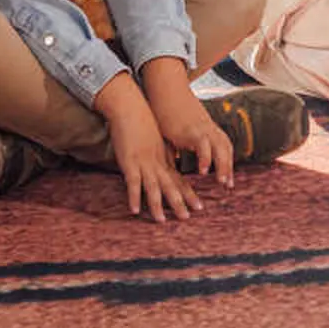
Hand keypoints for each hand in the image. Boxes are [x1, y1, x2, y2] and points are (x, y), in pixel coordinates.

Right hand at [96, 74, 201, 220]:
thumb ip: (162, 154)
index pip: (179, 180)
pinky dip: (134, 197)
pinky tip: (135, 210)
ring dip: (157, 205)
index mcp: (164, 159)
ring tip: (161, 221)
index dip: (188, 194)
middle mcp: (157, 162)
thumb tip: (169, 163)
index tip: (199, 207)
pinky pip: (132, 183)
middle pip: (171, 186)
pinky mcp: (129, 161)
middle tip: (188, 217)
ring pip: (153, 187)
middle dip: (179, 202)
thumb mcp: (156, 141)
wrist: (131, 107)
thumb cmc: (142, 123)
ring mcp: (144, 162)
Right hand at [134, 57, 236, 187]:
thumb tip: (175, 159)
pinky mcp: (190, 129)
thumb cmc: (168, 112)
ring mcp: (201, 128)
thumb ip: (179, 145)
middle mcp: (208, 129)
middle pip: (225, 148)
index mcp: (206, 129)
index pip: (223, 147)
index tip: (227, 181)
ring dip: (222, 165)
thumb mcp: (177, 130)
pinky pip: (203, 145)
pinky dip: (205, 157)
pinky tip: (202, 171)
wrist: (166, 90)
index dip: (226, 163)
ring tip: (222, 182)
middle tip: (228, 186)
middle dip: (228, 167)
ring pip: (219, 147)